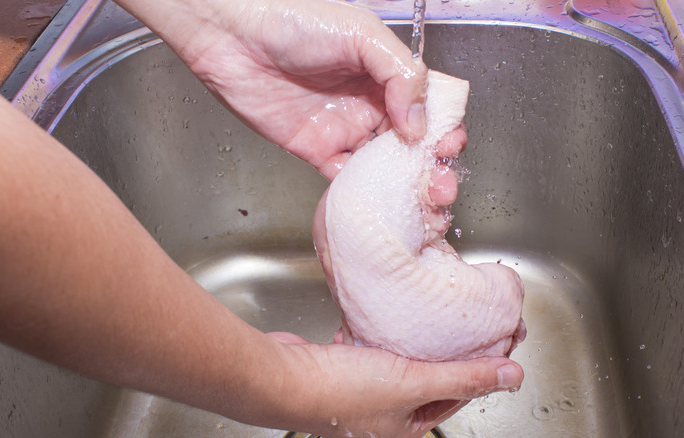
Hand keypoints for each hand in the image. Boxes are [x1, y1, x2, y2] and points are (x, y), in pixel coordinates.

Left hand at [122, 0, 429, 178]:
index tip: (450, 145)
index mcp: (387, 74)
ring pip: (385, 166)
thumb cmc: (293, 20)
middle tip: (441, 185)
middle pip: (413, 144)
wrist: (233, 36)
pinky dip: (366, 194)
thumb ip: (399, 73)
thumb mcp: (361, 34)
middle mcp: (370, 103)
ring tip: (425, 205)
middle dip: (433, 167)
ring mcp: (344, 128)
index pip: (428, 108)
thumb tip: (418, 121)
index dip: (444, 129)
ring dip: (407, 188)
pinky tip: (383, 203)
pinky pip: (347, 178)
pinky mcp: (316, 150)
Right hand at [268, 332, 522, 437]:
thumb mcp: (413, 382)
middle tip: (476, 318)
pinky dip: (386, 333)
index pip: (460, 393)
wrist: (280, 378)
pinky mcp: (345, 367)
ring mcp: (365, 390)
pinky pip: (376, 348)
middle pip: (434, 376)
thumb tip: (512, 376)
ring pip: (405, 360)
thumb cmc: (339, 391)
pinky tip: (389, 317)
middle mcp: (388, 413)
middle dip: (454, 349)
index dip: (484, 364)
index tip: (503, 335)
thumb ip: (463, 376)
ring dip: (420, 339)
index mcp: (408, 426)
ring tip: (437, 314)